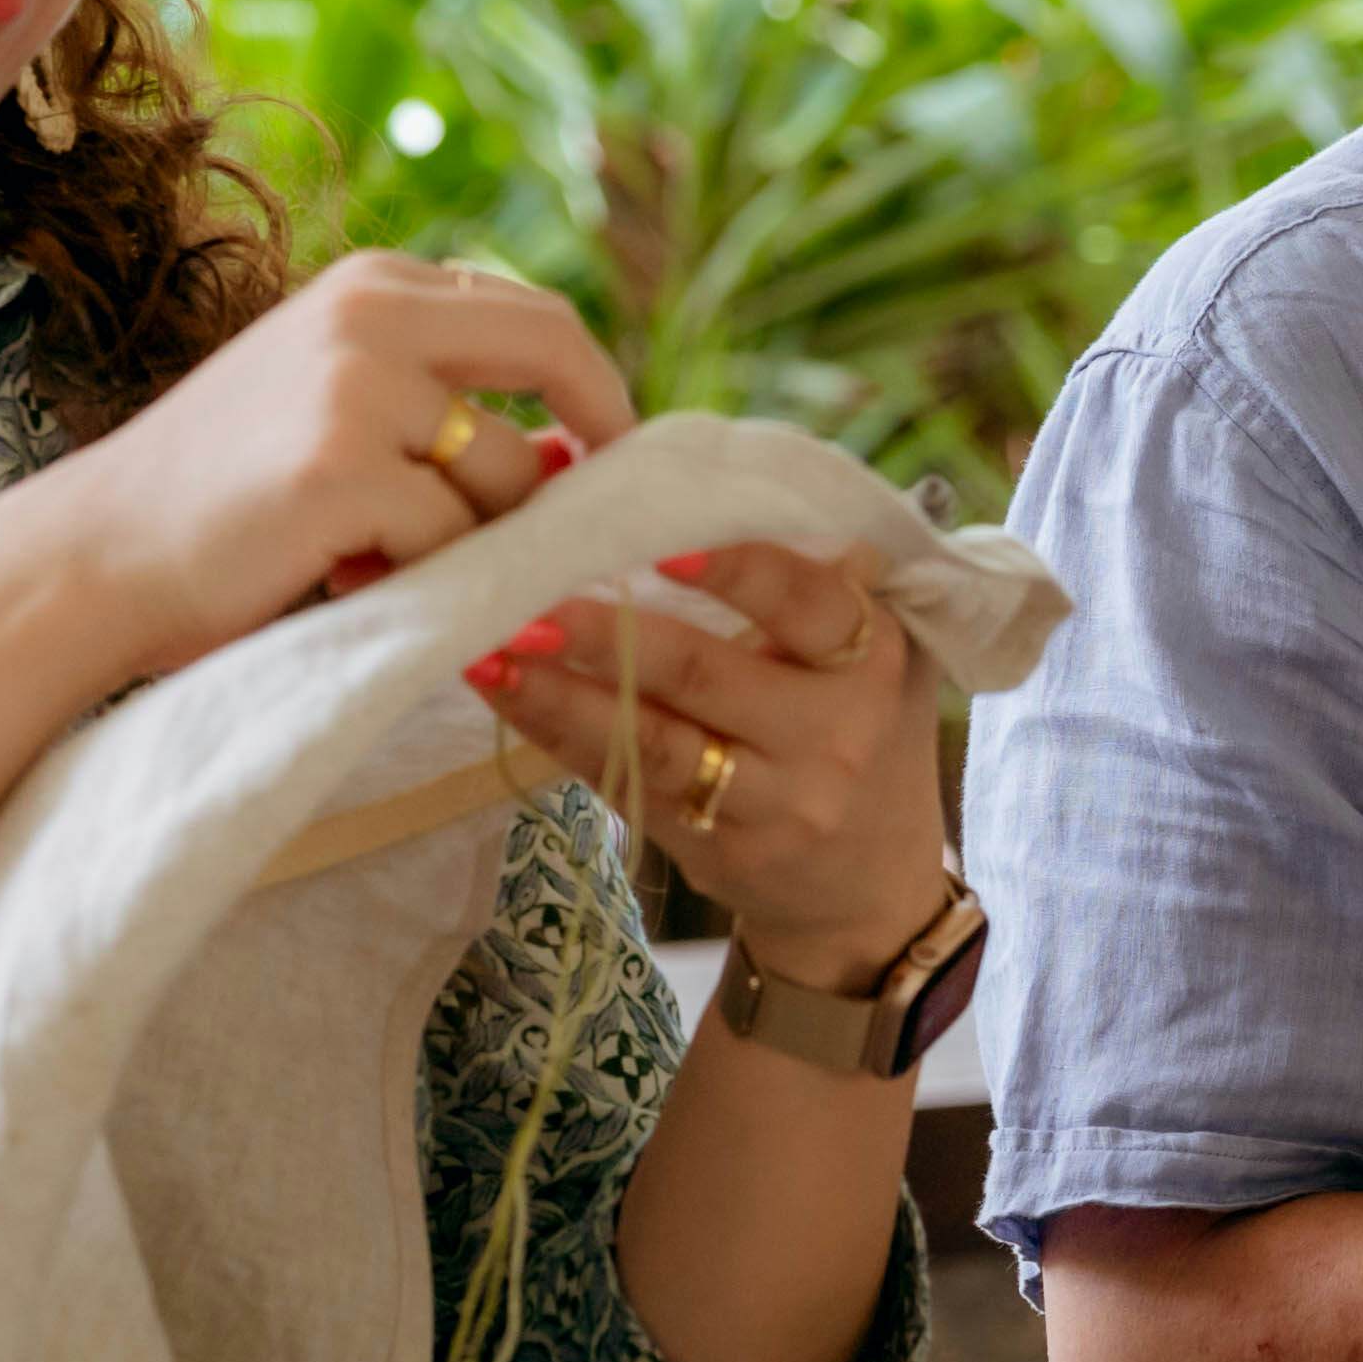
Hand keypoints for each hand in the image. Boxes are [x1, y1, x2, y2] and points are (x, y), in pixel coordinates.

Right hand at [31, 251, 638, 678]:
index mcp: (371, 284)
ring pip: (511, 473)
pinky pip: (454, 541)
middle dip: (601, 434)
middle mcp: (370, 313)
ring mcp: (356, 387)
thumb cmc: (221, 495)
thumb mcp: (331, 400)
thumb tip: (579, 452)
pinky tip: (356, 580)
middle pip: (554, 349)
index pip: (535, 314)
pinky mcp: (342, 472)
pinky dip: (430, 580)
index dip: (592, 388)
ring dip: (481, 538)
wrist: (96, 554)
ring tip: (396, 560)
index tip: (609, 454)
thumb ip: (437, 397)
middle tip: (603, 512)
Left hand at [471, 542, 953, 997]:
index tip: (664, 542)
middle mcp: (830, 733)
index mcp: (868, 654)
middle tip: (527, 597)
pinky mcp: (719, 851)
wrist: (871, 883)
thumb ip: (802, 574)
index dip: (739, 568)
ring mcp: (775, 802)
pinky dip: (561, 738)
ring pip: (653, 742)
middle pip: (704, 674)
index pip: (805, 600)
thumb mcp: (864, 646)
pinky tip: (511, 698)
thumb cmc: (855, 724)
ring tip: (491, 652)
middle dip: (607, 634)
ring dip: (561, 694)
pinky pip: (627, 786)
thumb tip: (676, 478)